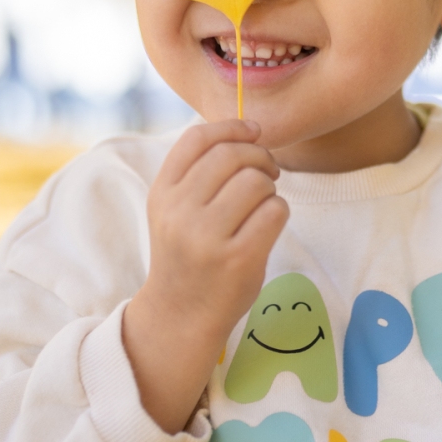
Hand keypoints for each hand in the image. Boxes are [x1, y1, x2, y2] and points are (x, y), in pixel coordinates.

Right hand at [123, 120, 288, 432]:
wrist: (180, 314)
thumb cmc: (188, 254)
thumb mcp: (175, 209)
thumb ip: (199, 173)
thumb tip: (249, 129)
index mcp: (162, 193)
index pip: (197, 139)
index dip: (231, 127)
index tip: (254, 131)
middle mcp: (180, 212)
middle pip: (232, 156)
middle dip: (260, 157)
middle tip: (268, 172)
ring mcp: (207, 237)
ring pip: (257, 181)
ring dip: (270, 188)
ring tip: (263, 205)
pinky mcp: (238, 259)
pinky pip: (275, 211)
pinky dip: (279, 212)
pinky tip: (267, 226)